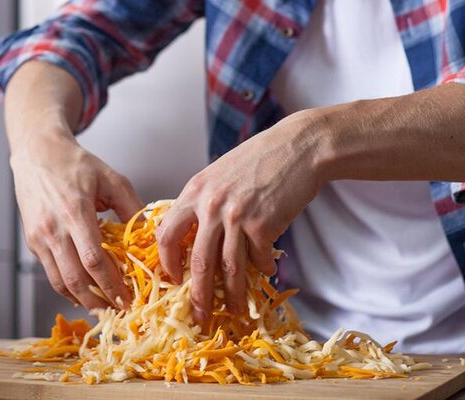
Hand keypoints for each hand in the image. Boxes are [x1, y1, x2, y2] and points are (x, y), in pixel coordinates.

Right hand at [11, 132, 142, 309]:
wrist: (37, 153)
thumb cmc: (76, 164)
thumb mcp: (111, 178)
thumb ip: (132, 207)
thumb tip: (149, 237)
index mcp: (75, 211)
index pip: (93, 260)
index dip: (111, 284)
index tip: (128, 298)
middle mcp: (53, 228)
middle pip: (75, 278)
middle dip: (98, 300)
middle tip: (119, 309)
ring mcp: (39, 237)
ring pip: (59, 282)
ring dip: (82, 299)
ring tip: (103, 306)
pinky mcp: (32, 241)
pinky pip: (50, 272)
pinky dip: (67, 287)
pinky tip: (85, 290)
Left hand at [156, 110, 323, 322]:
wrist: (298, 148)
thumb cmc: (260, 159)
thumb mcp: (219, 174)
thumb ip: (204, 202)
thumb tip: (195, 239)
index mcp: (194, 191)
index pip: (166, 234)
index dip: (167, 262)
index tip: (174, 279)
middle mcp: (211, 205)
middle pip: (197, 262)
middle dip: (198, 295)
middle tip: (199, 316)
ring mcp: (236, 216)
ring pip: (229, 268)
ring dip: (234, 294)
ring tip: (236, 310)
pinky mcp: (263, 225)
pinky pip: (259, 259)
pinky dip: (264, 268)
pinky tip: (268, 271)